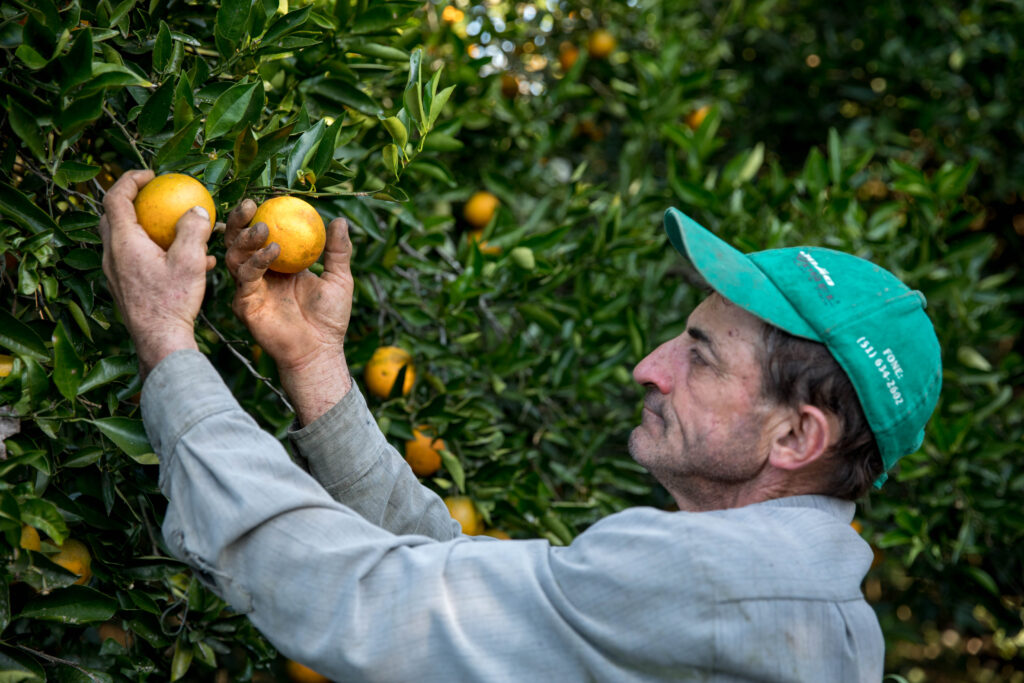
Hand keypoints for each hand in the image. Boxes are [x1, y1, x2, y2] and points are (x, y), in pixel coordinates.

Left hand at [99, 170, 215, 378]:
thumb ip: (193, 230)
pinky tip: (185, 261)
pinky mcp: (123, 287)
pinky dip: (152, 250)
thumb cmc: (173, 301)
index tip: (151, 175)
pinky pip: (134, 259)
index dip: (130, 180)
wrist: (159, 340)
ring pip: (123, 239)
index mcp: (123, 242)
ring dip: (145, 228)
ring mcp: (115, 273)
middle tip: (155, 197)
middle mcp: (112, 255)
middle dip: (131, 201)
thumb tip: (197, 209)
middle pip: (112, 217)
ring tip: (174, 229)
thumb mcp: (191, 261)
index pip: (116, 198)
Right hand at [224, 200, 353, 423]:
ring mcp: (250, 288)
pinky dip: (257, 261)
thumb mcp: (339, 279)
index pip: (262, 234)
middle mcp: (259, 274)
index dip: (260, 216)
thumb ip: (338, 251)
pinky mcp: (245, 303)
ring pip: (236, 255)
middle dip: (240, 221)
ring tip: (265, 228)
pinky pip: (245, 277)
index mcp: (278, 265)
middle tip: (250, 205)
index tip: (268, 198)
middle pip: (239, 241)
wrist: (320, 350)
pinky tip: (273, 253)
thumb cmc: (331, 318)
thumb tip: (339, 220)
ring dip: (247, 238)